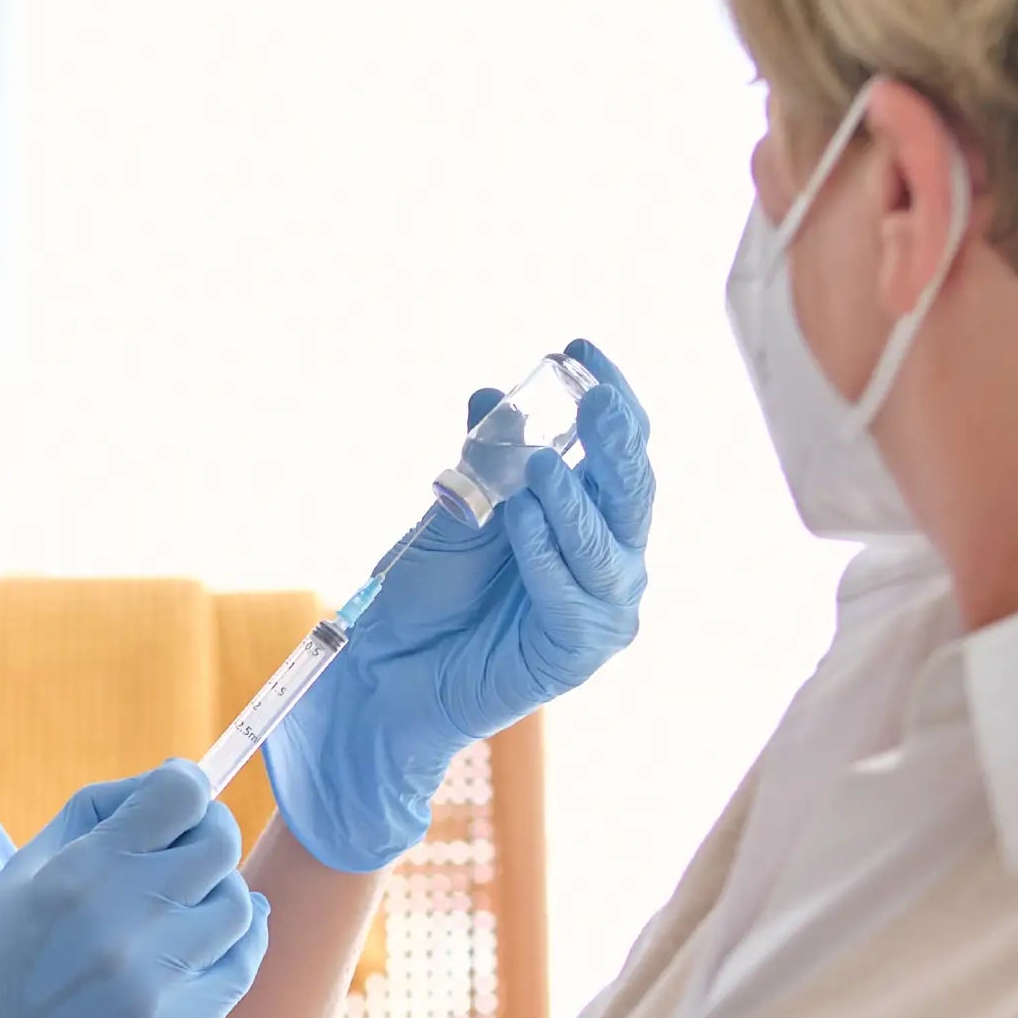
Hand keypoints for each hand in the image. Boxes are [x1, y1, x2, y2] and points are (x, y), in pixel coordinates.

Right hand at [0, 765, 271, 1017]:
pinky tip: (209, 944)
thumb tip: (175, 789)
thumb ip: (96, 815)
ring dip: (215, 897)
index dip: (185, 787)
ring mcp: (154, 990)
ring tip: (180, 912)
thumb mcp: (18, 871)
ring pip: (239, 908)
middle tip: (184, 854)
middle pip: (220, 845)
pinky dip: (233, 948)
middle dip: (207, 836)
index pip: (181, 793)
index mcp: (78, 875)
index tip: (176, 803)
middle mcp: (123, 928)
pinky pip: (239, 971)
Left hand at [268, 347, 652, 874]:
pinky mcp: (581, 649)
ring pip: (609, 541)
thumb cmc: (423, 593)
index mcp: (583, 510)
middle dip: (615, 439)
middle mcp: (606, 552)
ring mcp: (601, 602)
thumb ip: (483, 463)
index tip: (581, 348)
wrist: (384, 669)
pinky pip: (576, 595)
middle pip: (633, 487)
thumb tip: (492, 395)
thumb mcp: (453, 512)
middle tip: (594, 397)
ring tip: (536, 465)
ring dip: (573, 499)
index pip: (615, 446)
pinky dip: (548, 555)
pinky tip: (521, 521)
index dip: (607, 395)